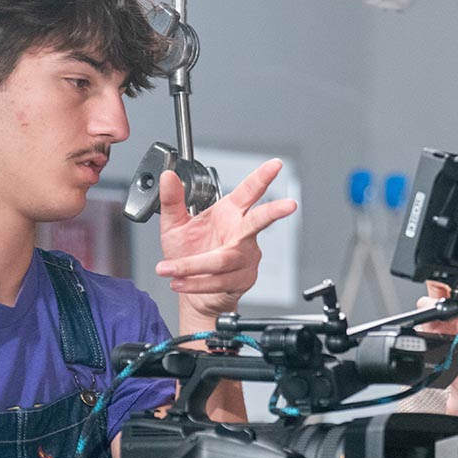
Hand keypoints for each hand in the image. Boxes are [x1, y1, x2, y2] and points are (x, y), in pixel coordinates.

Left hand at [155, 159, 297, 322]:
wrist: (194, 292)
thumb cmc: (189, 254)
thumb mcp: (175, 225)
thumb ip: (172, 201)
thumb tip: (168, 176)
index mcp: (230, 213)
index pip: (249, 191)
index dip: (262, 177)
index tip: (275, 165)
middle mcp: (242, 233)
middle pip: (260, 221)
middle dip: (275, 212)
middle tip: (289, 205)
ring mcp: (246, 257)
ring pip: (224, 259)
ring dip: (194, 265)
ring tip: (170, 269)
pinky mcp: (243, 279)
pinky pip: (219, 280)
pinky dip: (196, 282)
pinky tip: (180, 282)